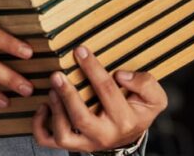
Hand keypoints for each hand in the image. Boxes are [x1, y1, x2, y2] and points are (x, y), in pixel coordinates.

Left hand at [31, 45, 166, 151]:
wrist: (130, 135)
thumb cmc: (138, 110)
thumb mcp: (154, 98)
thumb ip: (146, 83)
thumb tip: (121, 75)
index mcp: (125, 120)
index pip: (106, 90)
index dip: (92, 68)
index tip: (80, 50)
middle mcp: (104, 135)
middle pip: (81, 119)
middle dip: (67, 95)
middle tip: (57, 74)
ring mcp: (86, 143)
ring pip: (64, 135)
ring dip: (55, 111)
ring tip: (52, 90)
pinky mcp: (73, 144)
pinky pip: (48, 141)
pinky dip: (39, 125)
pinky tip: (43, 106)